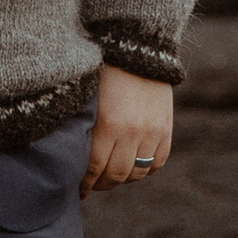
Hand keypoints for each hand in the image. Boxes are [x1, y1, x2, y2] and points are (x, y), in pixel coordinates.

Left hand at [82, 64, 173, 193]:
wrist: (136, 47)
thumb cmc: (102, 69)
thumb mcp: (87, 96)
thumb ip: (84, 125)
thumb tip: (71, 155)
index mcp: (107, 123)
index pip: (94, 167)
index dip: (85, 183)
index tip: (79, 190)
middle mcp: (131, 131)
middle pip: (117, 174)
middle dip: (103, 184)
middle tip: (93, 185)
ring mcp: (152, 131)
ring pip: (137, 172)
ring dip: (124, 179)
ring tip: (113, 176)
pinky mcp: (166, 128)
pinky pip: (158, 161)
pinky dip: (146, 169)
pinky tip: (135, 166)